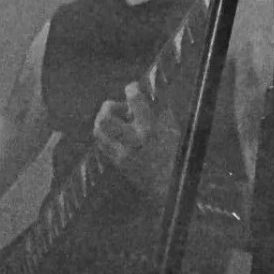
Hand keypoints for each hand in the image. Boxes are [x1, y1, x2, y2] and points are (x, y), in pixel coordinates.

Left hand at [93, 82, 181, 198]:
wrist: (168, 185)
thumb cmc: (175, 153)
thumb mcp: (172, 127)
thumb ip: (160, 109)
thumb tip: (151, 92)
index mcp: (150, 128)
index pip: (135, 101)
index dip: (131, 89)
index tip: (132, 88)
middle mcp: (132, 140)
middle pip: (105, 118)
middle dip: (108, 107)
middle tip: (117, 107)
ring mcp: (121, 154)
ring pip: (98, 131)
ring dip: (104, 121)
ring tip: (116, 120)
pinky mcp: (116, 164)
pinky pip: (102, 145)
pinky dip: (105, 135)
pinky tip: (116, 134)